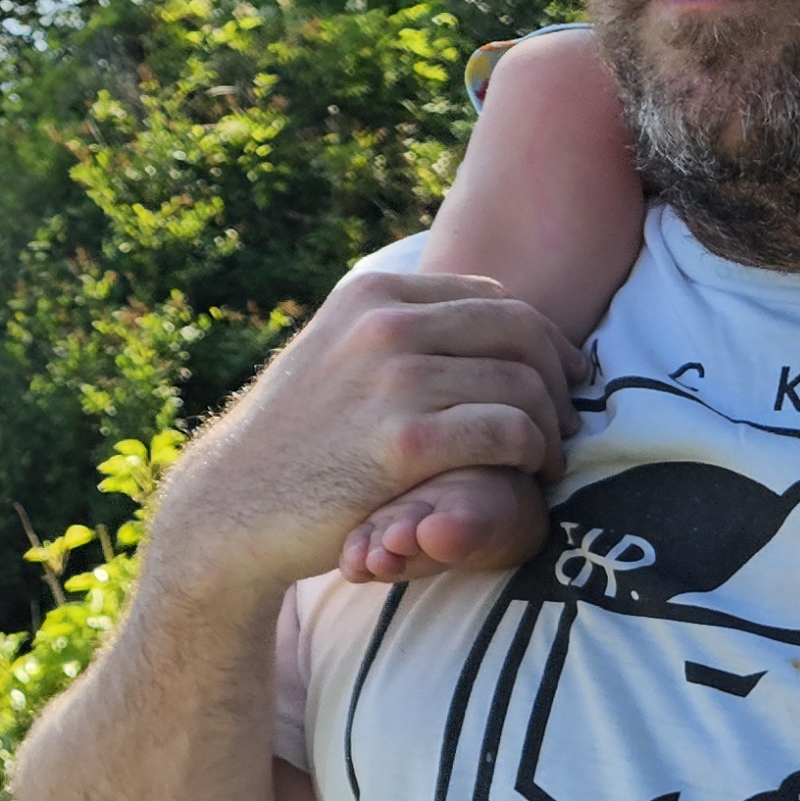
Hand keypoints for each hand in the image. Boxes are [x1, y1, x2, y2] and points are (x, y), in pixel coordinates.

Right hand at [150, 270, 582, 599]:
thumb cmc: (294, 439)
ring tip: (544, 458)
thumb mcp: (334, 353)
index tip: (559, 379)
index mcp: (373, 295)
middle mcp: (384, 325)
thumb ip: (394, 328)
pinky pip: (507, 432)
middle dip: (559, 378)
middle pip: (522, 333)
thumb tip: (485, 313)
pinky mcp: (403, 443)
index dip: (543, 341)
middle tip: (566, 422)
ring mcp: (393, 380)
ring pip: (523, 385)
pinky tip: (526, 477)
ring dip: (550, 427)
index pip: (497, 298)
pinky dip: (532, 455)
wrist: (233, 505)